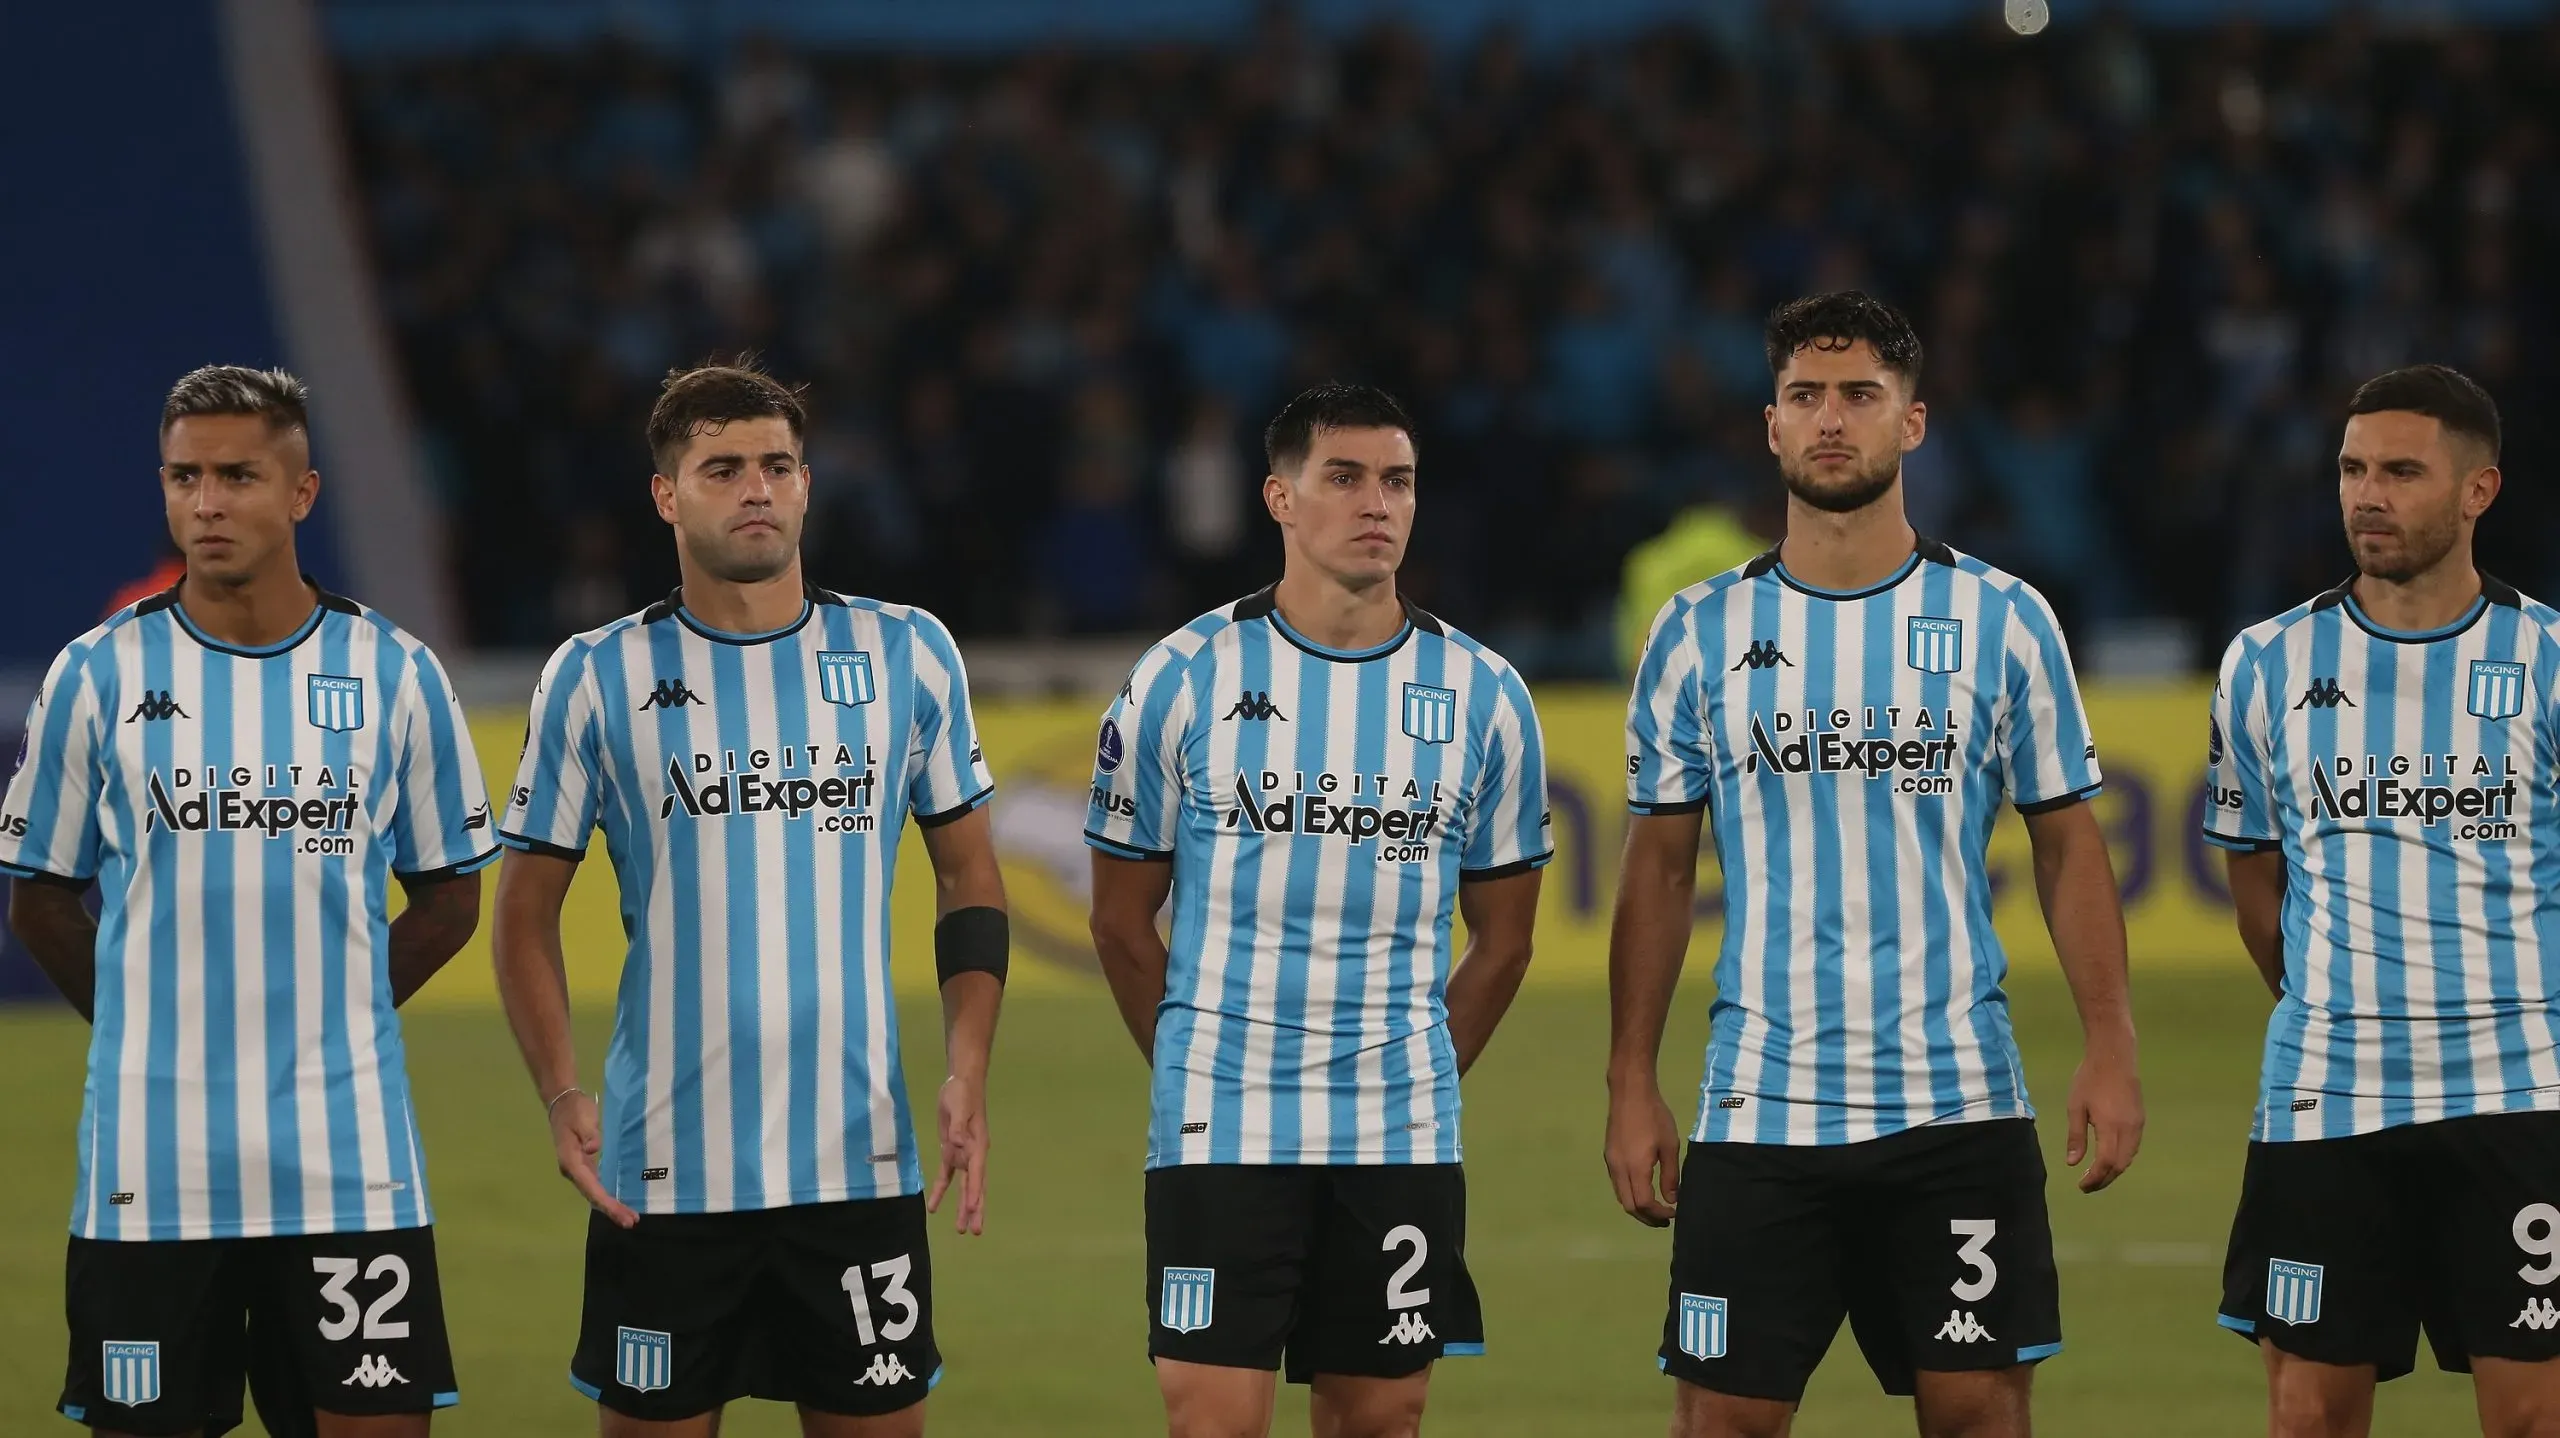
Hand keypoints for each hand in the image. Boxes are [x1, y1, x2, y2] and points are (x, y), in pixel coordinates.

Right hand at [548, 1090, 636, 1227]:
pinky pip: (596, 1186)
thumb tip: (593, 1149)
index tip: (621, 1214)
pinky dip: (607, 1196)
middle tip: (631, 1222)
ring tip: (629, 1218)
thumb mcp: (583, 1118)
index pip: (591, 1187)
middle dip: (611, 1209)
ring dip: (610, 1206)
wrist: (564, 1103)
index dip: (606, 1202)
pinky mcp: (584, 1166)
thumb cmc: (575, 1110)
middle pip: (593, 1195)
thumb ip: (590, 1134)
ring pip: (595, 1193)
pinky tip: (618, 1203)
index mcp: (571, 1161)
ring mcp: (578, 1169)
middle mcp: (573, 1170)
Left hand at [928, 1074, 988, 1235]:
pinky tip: (934, 1208)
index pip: (977, 1173)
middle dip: (975, 1209)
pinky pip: (947, 1177)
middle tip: (975, 1231)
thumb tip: (957, 1143)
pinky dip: (941, 1192)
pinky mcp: (951, 1151)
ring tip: (962, 1229)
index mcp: (978, 1145)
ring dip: (963, 1207)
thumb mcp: (959, 1106)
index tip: (974, 1210)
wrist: (960, 1083)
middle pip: (976, 1187)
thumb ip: (959, 1126)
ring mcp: (963, 1155)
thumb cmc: (963, 1093)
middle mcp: (973, 1154)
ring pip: (964, 1187)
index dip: (975, 1192)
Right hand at [1604, 1080, 1683, 1226]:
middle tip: (1665, 1220)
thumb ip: (1671, 1176)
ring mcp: (1611, 1163)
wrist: (1630, 1092)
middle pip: (1629, 1206)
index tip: (1674, 1213)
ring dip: (1637, 1207)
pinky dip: (1630, 1194)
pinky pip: (1617, 1184)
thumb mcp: (1670, 1146)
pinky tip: (1643, 1188)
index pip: (1644, 1204)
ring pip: (1621, 1196)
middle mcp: (1618, 1169)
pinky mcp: (1609, 1155)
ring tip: (1656, 1208)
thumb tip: (1672, 1199)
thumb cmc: (1654, 1116)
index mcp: (1635, 1168)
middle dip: (1647, 1217)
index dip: (1659, 1214)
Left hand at [2065, 1046, 2144, 1192]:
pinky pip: (2133, 1147)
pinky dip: (2121, 1159)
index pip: (2106, 1163)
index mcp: (2111, 1127)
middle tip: (2087, 1186)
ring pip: (2129, 1158)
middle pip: (2120, 1165)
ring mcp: (2138, 1124)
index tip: (2081, 1186)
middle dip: (2104, 1180)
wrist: (2115, 1055)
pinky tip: (2109, 1158)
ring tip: (2096, 1176)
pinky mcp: (2140, 1119)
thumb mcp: (2075, 1107)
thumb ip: (2075, 1136)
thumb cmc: (2090, 1079)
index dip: (2095, 1179)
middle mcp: (2129, 1129)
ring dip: (2114, 1171)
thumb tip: (2072, 1164)